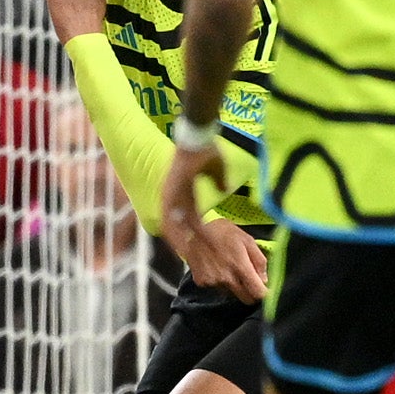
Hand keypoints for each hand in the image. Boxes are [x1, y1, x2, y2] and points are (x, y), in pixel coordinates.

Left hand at [159, 139, 223, 277]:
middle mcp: (173, 195)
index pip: (183, 217)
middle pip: (174, 224)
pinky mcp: (173, 191)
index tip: (194, 247)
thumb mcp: (215, 168)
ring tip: (188, 258)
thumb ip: (218, 180)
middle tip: (189, 259)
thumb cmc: (206, 147)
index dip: (188, 233)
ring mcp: (171, 193)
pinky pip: (176, 216)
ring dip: (180, 241)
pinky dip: (182, 231)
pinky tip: (188, 243)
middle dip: (182, 242)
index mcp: (182, 191)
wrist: (197, 133)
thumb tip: (223, 189)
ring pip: (173, 224)